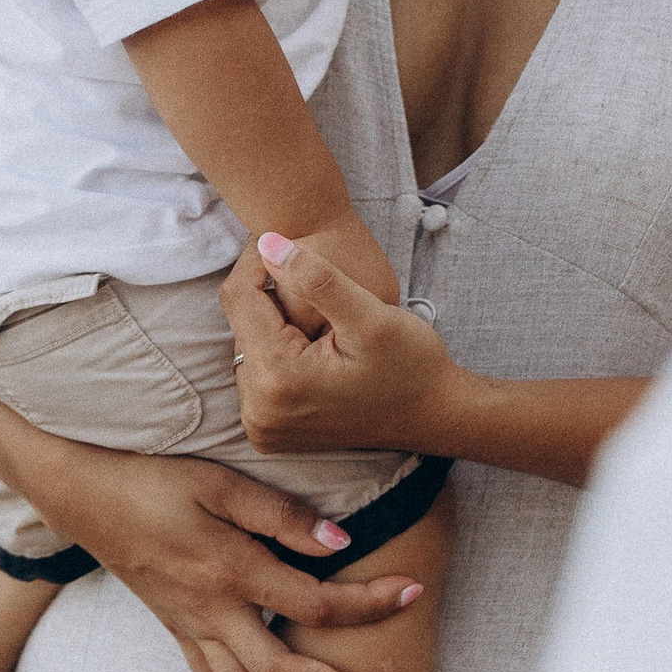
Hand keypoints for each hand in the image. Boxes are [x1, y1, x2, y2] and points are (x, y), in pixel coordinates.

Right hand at [57, 441, 424, 671]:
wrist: (85, 496)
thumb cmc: (156, 480)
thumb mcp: (219, 482)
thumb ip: (280, 516)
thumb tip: (340, 543)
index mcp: (231, 571)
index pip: (314, 601)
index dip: (367, 601)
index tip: (413, 593)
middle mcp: (213, 613)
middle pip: (281, 667)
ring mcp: (191, 629)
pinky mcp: (176, 632)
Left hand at [224, 235, 461, 457]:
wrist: (430, 414)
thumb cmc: (410, 365)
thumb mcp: (371, 316)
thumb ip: (317, 278)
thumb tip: (267, 243)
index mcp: (278, 380)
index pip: (240, 299)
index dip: (258, 261)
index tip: (286, 241)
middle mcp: (259, 412)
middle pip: (242, 325)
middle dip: (270, 296)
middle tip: (310, 277)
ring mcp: (262, 426)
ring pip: (249, 346)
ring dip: (274, 323)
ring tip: (318, 314)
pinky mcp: (268, 430)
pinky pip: (258, 373)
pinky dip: (278, 350)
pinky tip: (311, 344)